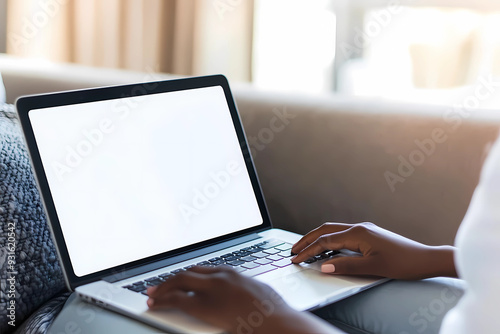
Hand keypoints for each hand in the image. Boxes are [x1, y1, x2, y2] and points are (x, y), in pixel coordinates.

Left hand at [147, 266, 340, 333]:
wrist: (277, 321)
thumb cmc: (272, 311)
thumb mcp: (256, 292)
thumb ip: (241, 289)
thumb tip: (237, 294)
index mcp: (231, 272)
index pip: (201, 269)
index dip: (186, 276)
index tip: (178, 280)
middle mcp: (219, 276)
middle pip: (187, 273)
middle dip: (170, 280)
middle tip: (157, 287)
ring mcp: (212, 290)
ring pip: (180, 282)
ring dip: (163, 288)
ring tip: (153, 295)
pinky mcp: (206, 306)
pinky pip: (178, 299)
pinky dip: (164, 300)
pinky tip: (157, 304)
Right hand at [291, 222, 456, 279]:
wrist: (426, 259)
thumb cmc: (403, 263)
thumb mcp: (373, 268)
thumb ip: (346, 265)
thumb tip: (323, 266)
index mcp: (358, 233)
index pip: (325, 241)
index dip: (308, 250)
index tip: (295, 259)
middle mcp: (359, 228)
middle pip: (325, 230)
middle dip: (307, 240)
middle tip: (292, 251)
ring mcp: (364, 230)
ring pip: (333, 231)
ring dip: (317, 239)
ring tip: (305, 249)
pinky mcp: (369, 235)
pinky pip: (342, 235)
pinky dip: (329, 241)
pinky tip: (327, 250)